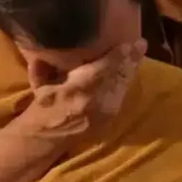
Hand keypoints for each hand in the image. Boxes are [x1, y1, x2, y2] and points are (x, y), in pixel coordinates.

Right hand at [9, 40, 144, 150]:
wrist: (46, 138)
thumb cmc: (42, 109)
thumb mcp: (40, 86)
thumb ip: (42, 69)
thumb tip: (41, 53)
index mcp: (76, 90)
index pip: (103, 69)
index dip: (117, 55)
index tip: (128, 43)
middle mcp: (94, 101)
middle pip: (118, 76)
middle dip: (130, 60)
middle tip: (141, 44)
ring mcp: (105, 112)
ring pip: (123, 86)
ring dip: (131, 70)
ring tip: (139, 54)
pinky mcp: (110, 119)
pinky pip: (121, 97)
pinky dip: (125, 84)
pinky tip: (129, 74)